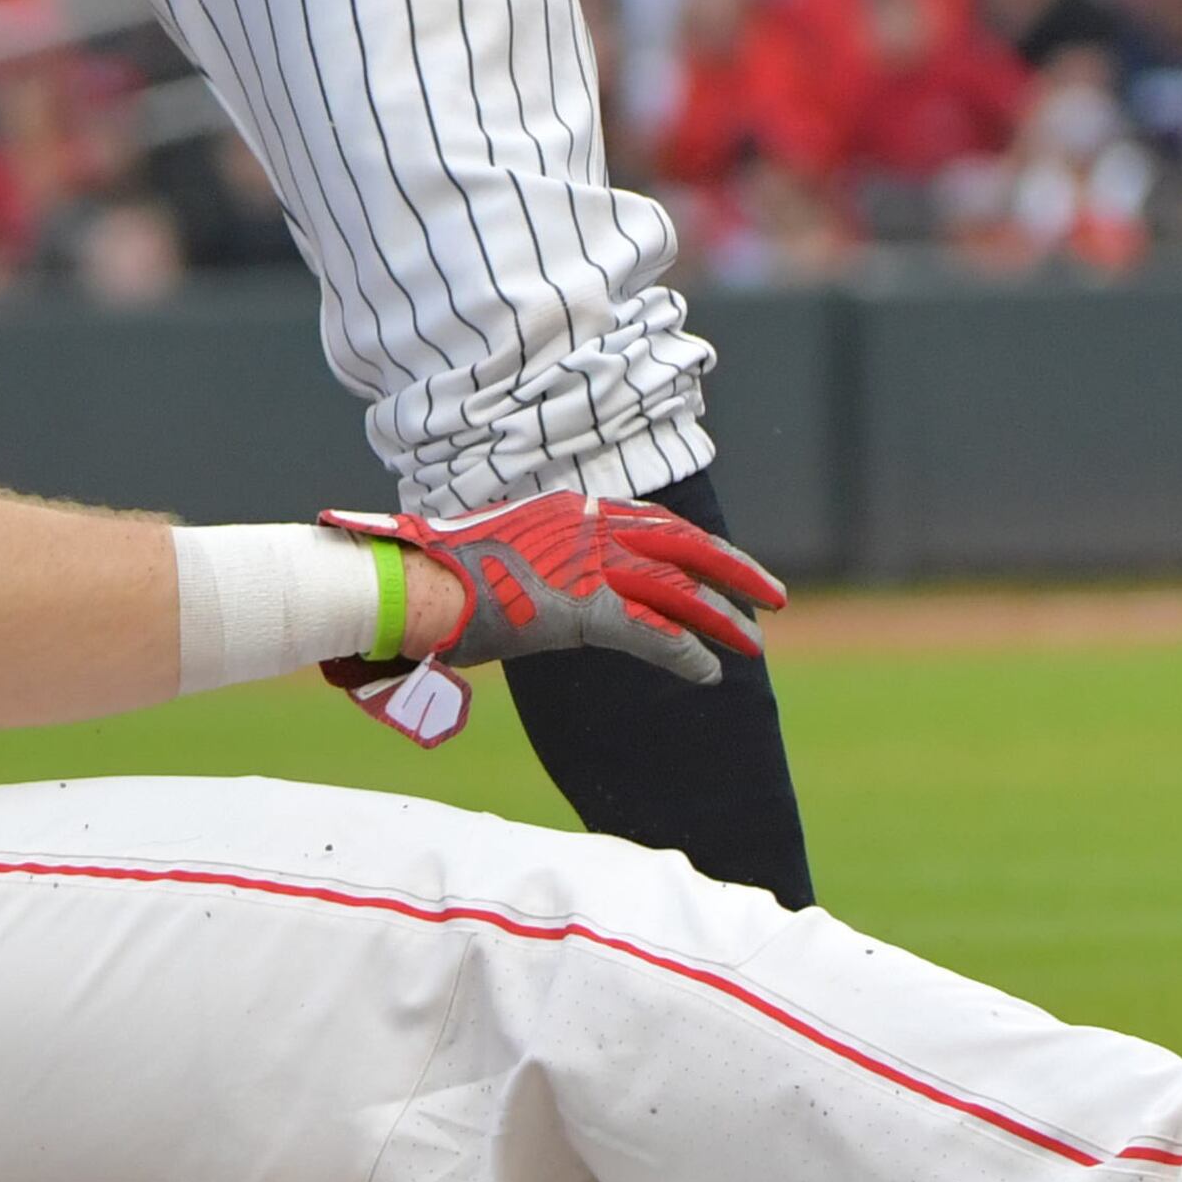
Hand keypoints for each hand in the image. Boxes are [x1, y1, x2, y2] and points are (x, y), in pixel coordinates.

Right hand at [319, 486, 784, 691]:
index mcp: (565, 511)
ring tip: (755, 641)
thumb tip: (526, 593)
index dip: (689, 546)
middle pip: (679, 542)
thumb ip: (523, 567)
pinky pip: (653, 632)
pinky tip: (711, 671)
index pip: (646, 522)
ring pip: (677, 587)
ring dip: (721, 616)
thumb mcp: (488, 558)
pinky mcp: (584, 608)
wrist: (408, 584)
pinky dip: (686, 651)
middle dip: (731, 568)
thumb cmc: (432, 578)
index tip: (717, 564)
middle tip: (773, 594)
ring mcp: (586, 564)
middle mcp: (585, 527)